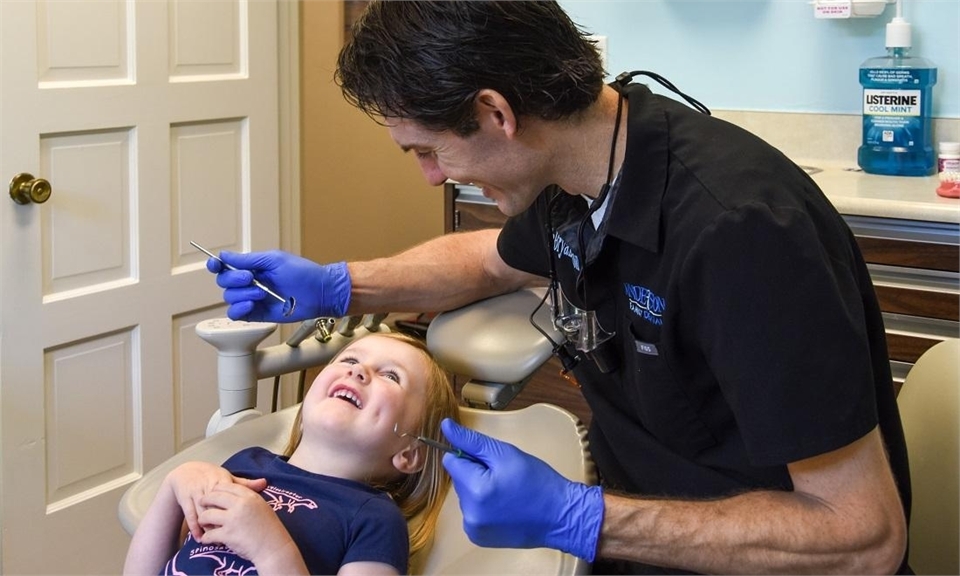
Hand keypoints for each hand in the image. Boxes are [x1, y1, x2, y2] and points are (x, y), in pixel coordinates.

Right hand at [164, 462, 267, 541]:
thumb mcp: (227, 477)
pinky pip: (190, 515)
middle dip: (223, 521)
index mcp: (222, 479)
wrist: (186, 472)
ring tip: (217, 541)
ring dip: (209, 527)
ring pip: (203, 511)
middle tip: (233, 535)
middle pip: (217, 505)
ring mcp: (196, 492)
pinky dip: (195, 528)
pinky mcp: (185, 498)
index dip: (237, 510)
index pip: (231, 495)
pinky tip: (201, 538)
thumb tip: (265, 482)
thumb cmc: (211, 477)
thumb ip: (244, 483)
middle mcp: (208, 485)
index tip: (245, 523)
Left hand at [197, 483, 301, 570]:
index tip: (211, 494)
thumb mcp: (262, 507)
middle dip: (204, 501)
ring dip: (202, 520)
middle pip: (213, 497)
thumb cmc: (270, 528)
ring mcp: (233, 519)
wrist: (274, 547)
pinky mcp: (228, 535)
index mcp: (250, 496)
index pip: (226, 486)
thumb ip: (249, 498)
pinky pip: (209, 534)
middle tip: (201, 505)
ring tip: (203, 523)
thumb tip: (240, 491)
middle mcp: (241, 505)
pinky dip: (205, 538)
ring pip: (207, 515)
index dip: (215, 489)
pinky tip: (206, 539)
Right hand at [207, 250, 350, 321]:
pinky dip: (239, 309)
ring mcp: (253, 299)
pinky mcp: (258, 314)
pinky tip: (250, 305)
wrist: (319, 293)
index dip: (216, 266)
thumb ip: (247, 260)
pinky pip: (236, 315)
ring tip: (261, 293)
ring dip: (242, 294)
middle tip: (250, 278)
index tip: (215, 265)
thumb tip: (224, 255)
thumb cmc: (302, 273)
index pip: (226, 267)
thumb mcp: (273, 260)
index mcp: (253, 268)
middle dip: (233, 279)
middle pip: (224, 282)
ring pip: (230, 298)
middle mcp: (250, 283)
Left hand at [440, 419, 603, 560]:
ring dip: (479, 490)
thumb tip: (445, 427)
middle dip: (475, 474)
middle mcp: (469, 514)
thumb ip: (472, 441)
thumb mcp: (506, 454)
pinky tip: (503, 506)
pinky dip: (482, 507)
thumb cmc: (538, 482)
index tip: (491, 461)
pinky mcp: (478, 538)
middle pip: (458, 480)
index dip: (470, 456)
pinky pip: (471, 512)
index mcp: (475, 490)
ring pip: (465, 496)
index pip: (451, 461)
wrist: (560, 516)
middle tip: (504, 477)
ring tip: (506, 492)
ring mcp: (473, 529)